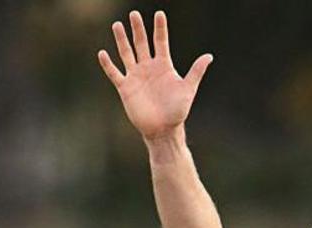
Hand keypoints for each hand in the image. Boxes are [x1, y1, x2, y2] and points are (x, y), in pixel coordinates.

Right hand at [98, 10, 212, 141]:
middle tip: (133, 14)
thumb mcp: (188, 89)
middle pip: (141, 43)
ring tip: (117, 25)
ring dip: (121, 40)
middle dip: (137, 29)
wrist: (163, 129)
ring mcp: (136, 76)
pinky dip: (108, 64)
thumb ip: (196, 71)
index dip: (160, 28)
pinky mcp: (125, 88)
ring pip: (127, 53)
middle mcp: (148, 68)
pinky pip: (114, 73)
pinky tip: (102, 53)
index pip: (160, 41)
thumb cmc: (178, 111)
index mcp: (163, 66)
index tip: (159, 14)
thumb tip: (209, 56)